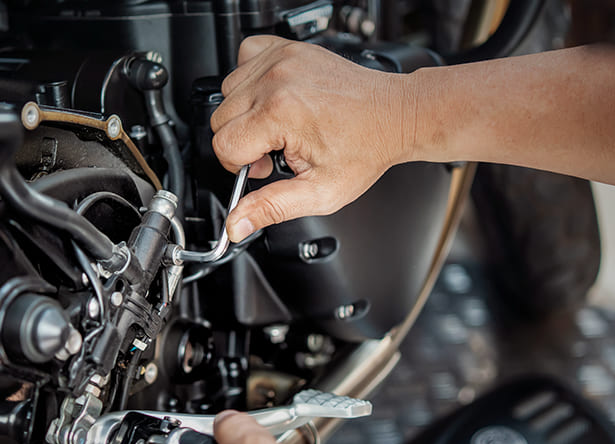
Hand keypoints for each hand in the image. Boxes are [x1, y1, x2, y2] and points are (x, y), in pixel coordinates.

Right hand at [211, 35, 414, 241]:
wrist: (394, 115)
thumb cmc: (366, 149)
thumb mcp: (319, 192)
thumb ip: (271, 208)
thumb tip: (237, 224)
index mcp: (280, 113)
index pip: (224, 145)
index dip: (242, 165)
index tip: (267, 167)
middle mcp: (276, 80)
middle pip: (220, 119)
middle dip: (242, 141)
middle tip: (276, 149)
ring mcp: (280, 60)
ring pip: (227, 92)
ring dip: (245, 113)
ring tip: (278, 125)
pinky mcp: (286, 48)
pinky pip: (244, 58)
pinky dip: (250, 80)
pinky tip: (272, 97)